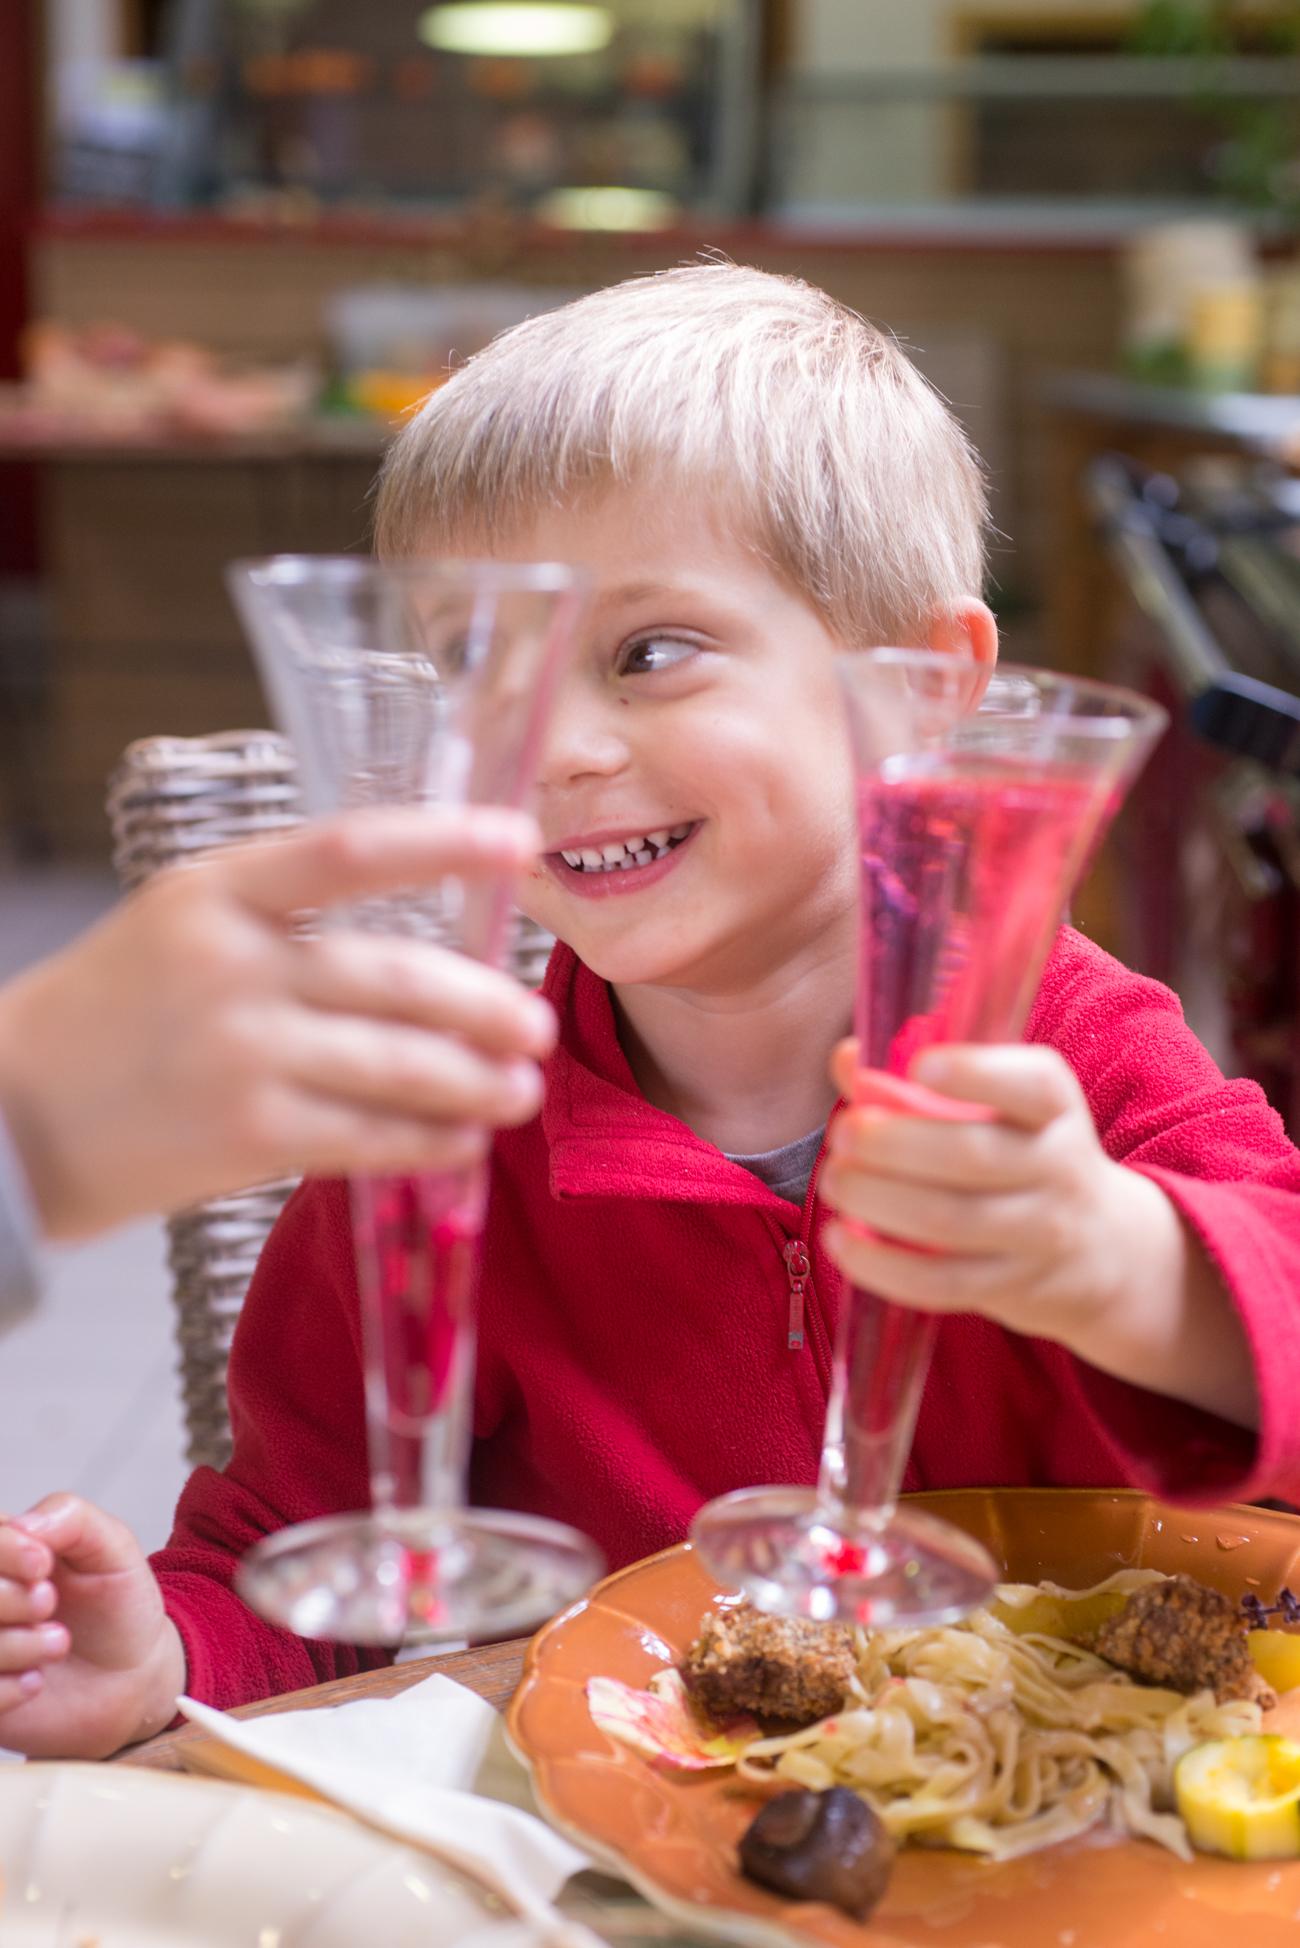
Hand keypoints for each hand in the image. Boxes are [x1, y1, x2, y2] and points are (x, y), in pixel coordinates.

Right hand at [0, 806, 556, 1239]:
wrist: (12, 1113)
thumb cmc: (116, 1011)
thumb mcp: (182, 923)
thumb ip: (287, 917)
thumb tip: (429, 945)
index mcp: (218, 891)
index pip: (351, 850)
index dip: (446, 841)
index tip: (520, 841)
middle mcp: (233, 965)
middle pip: (397, 976)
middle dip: (485, 1005)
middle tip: (536, 1024)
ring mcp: (241, 1052)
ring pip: (397, 1063)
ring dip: (475, 1081)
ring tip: (520, 1089)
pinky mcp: (246, 1133)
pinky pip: (367, 1134)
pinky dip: (426, 1139)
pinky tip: (461, 1141)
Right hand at [0, 1494, 183, 1757]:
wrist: (131, 1674)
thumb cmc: (116, 1604)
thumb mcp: (112, 1549)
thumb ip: (72, 1518)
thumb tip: (23, 1524)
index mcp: (6, 1550)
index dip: (6, 1551)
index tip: (42, 1564)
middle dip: (12, 1598)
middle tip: (49, 1603)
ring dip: (18, 1645)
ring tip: (59, 1643)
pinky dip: (8, 1690)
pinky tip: (36, 1681)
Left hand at [820, 1040, 1256, 1427]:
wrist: (1101, 1248)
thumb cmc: (1021, 1156)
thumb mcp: (998, 1109)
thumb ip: (917, 1083)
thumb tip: (846, 1059)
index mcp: (1054, 1107)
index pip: (1033, 1084)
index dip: (975, 1072)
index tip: (920, 1065)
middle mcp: (1057, 1166)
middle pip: (972, 1154)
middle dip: (892, 1142)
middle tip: (843, 1133)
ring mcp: (1040, 1233)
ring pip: (949, 1220)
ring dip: (874, 1199)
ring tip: (834, 1181)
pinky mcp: (1013, 1286)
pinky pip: (940, 1282)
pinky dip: (881, 1264)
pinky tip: (841, 1240)